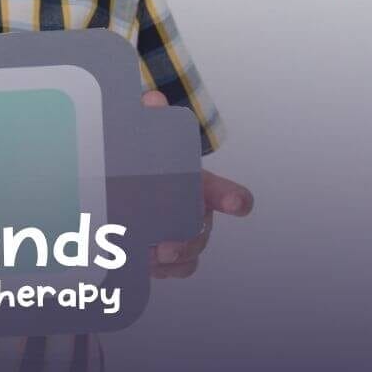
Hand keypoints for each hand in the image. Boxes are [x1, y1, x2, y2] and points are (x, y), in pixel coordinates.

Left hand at [141, 89, 253, 278]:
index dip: (232, 197)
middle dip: (188, 244)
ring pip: (188, 257)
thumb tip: (152, 100)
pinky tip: (137, 267)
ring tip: (145, 261)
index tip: (236, 203)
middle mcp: (198, 214)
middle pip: (202, 234)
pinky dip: (157, 272)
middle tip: (164, 249)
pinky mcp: (167, 255)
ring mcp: (185, 236)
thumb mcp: (151, 141)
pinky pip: (171, 270)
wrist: (135, 183)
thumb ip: (153, 120)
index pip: (225, 191)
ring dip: (170, 263)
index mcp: (199, 186)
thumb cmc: (153, 163)